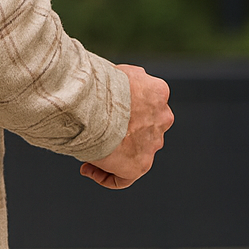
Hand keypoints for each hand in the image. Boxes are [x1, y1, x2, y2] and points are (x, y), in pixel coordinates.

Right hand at [79, 64, 172, 189]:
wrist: (95, 104)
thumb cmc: (96, 83)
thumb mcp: (111, 71)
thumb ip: (115, 80)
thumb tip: (99, 82)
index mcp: (157, 91)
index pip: (145, 101)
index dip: (125, 106)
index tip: (104, 109)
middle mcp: (162, 117)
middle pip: (144, 126)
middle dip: (123, 129)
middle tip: (96, 128)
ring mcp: (153, 142)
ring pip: (135, 150)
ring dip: (114, 151)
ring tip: (86, 149)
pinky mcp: (141, 164)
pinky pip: (124, 177)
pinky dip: (107, 176)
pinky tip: (88, 170)